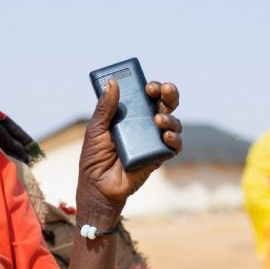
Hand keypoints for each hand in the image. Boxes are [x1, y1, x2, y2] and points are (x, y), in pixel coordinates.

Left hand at [75, 78, 181, 221]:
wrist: (98, 186)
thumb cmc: (95, 157)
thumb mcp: (96, 129)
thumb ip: (104, 107)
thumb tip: (112, 82)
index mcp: (131, 115)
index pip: (147, 95)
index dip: (153, 87)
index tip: (148, 86)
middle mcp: (145, 125)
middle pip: (165, 104)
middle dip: (169, 94)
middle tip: (164, 91)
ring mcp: (154, 140)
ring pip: (173, 122)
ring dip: (170, 118)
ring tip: (158, 120)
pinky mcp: (159, 156)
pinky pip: (175, 145)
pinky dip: (174, 139)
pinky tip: (166, 136)